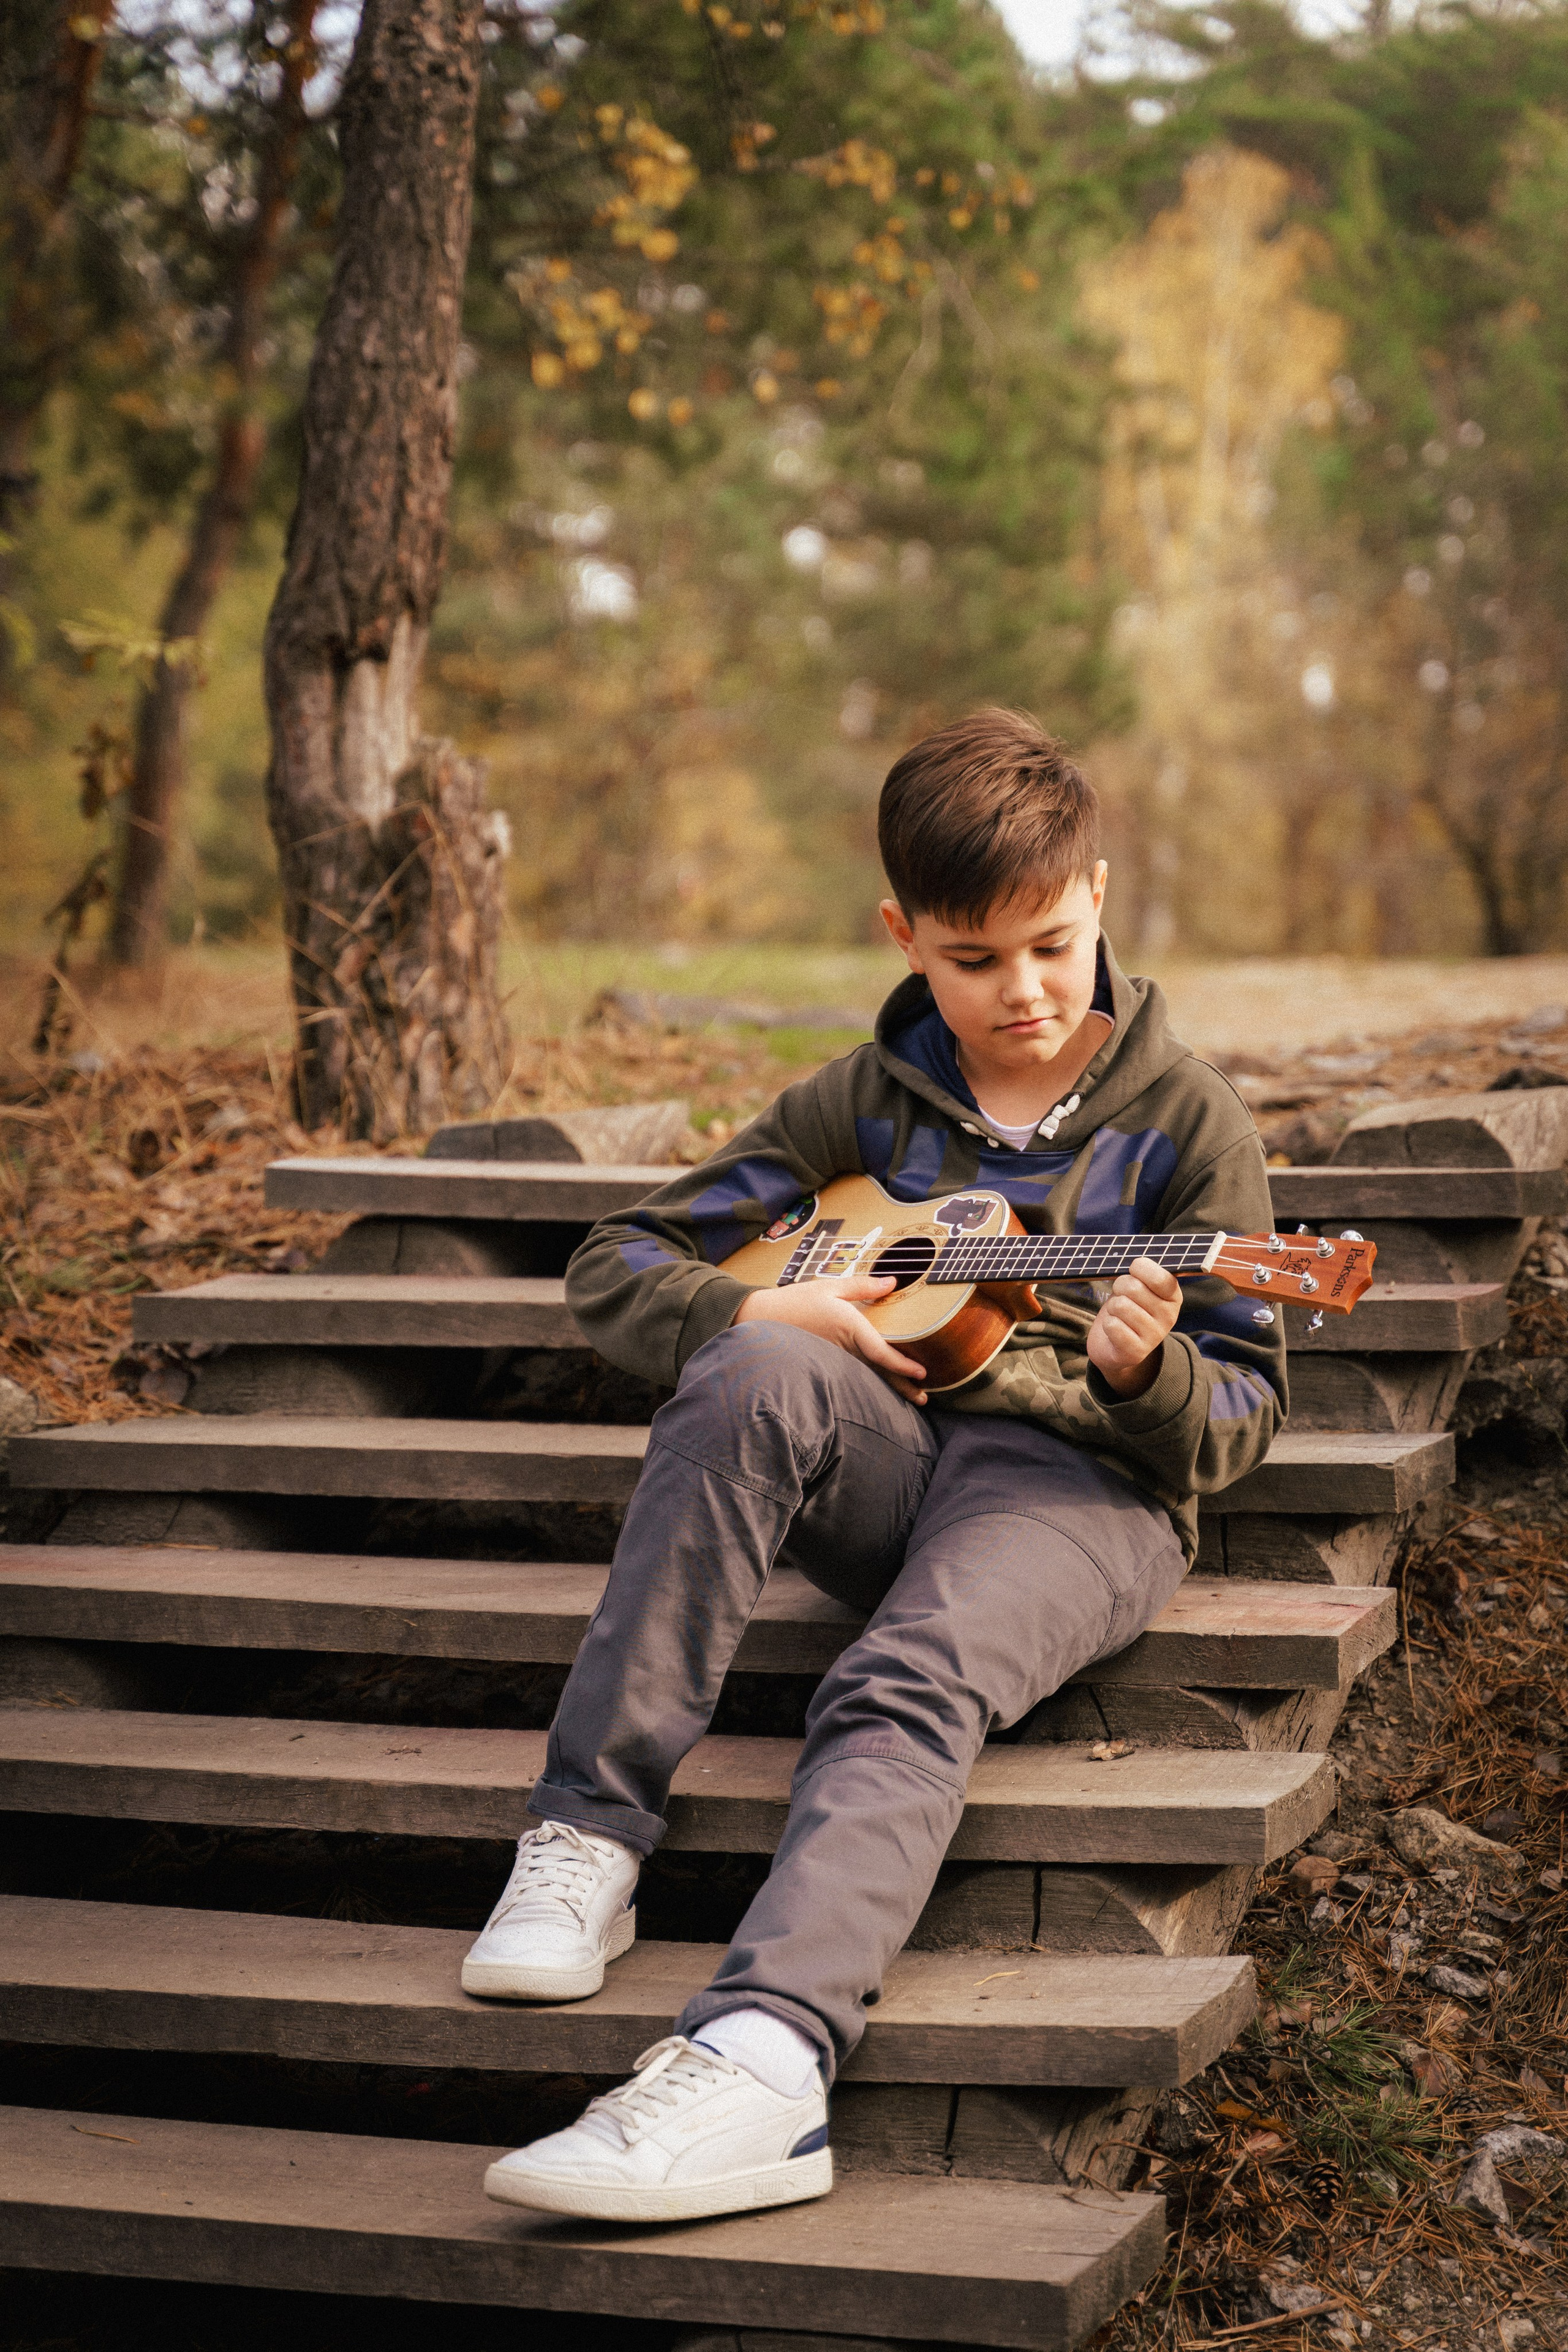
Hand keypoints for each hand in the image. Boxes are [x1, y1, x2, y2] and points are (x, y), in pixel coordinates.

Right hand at [734, 1273, 929, 1403]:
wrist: (761, 1319)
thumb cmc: (796, 1301)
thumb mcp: (829, 1286)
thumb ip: (863, 1286)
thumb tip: (892, 1282)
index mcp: (849, 1327)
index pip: (880, 1353)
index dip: (902, 1365)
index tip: (921, 1372)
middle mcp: (844, 1349)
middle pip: (880, 1373)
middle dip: (903, 1386)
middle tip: (925, 1396)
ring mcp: (835, 1360)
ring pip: (869, 1378)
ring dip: (891, 1389)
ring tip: (913, 1397)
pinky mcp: (827, 1364)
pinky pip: (855, 1377)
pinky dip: (873, 1384)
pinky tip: (883, 1390)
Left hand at [1086, 1256, 1181, 1399]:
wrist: (1116, 1347)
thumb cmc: (1127, 1308)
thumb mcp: (1139, 1287)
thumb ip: (1142, 1274)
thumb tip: (1138, 1262)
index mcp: (1173, 1296)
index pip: (1160, 1277)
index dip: (1140, 1268)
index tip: (1134, 1271)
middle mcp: (1169, 1316)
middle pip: (1133, 1287)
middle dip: (1119, 1288)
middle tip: (1122, 1297)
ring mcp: (1154, 1336)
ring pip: (1120, 1305)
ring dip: (1112, 1308)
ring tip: (1119, 1315)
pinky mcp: (1137, 1352)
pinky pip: (1113, 1326)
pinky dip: (1108, 1325)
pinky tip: (1115, 1330)